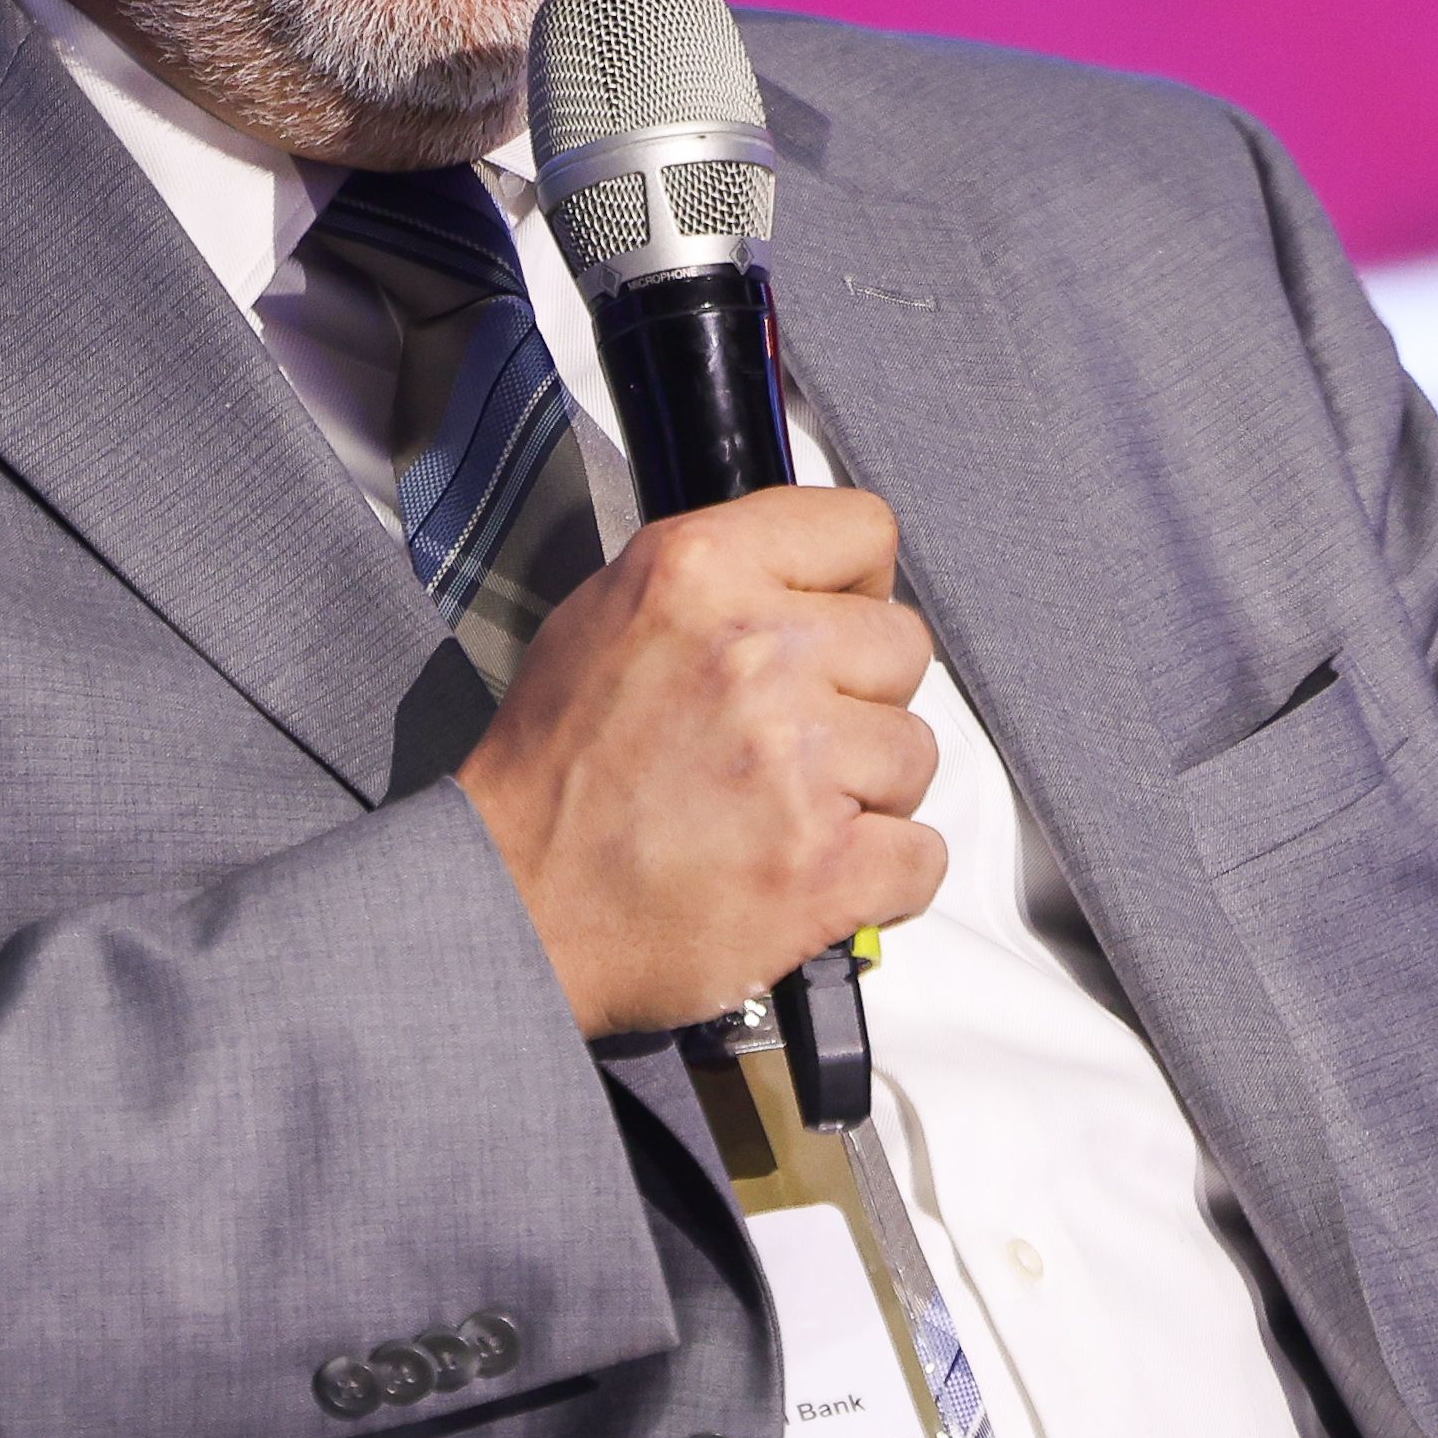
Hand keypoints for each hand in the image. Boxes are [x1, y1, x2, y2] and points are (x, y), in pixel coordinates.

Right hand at [453, 487, 948, 1035]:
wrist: (515, 906)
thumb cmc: (551, 775)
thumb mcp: (604, 616)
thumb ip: (716, 581)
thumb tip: (806, 579)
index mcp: (700, 573)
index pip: (862, 531)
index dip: (856, 588)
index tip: (836, 628)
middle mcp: (758, 654)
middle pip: (903, 646)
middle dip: (859, 698)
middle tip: (790, 743)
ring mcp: (799, 763)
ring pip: (916, 753)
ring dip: (867, 791)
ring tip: (782, 813)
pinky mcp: (827, 865)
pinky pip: (922, 855)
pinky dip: (881, 877)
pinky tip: (812, 873)